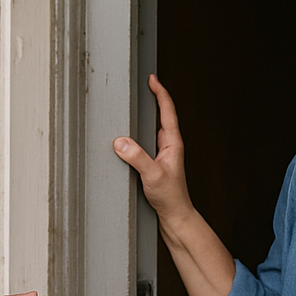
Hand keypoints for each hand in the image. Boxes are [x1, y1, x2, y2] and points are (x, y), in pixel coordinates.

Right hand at [114, 74, 195, 224]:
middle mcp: (169, 146)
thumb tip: (120, 141)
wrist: (175, 216)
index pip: (168, 111)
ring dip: (145, 116)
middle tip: (142, 85)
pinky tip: (127, 136)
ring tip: (133, 105)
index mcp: (173, 143)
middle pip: (162, 115)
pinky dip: (137, 133)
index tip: (152, 79)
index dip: (160, 93)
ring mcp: (163, 154)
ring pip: (153, 128)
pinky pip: (145, 141)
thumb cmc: (170, 198)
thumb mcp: (152, 176)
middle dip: (153, 98)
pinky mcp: (155, 163)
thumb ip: (137, 158)